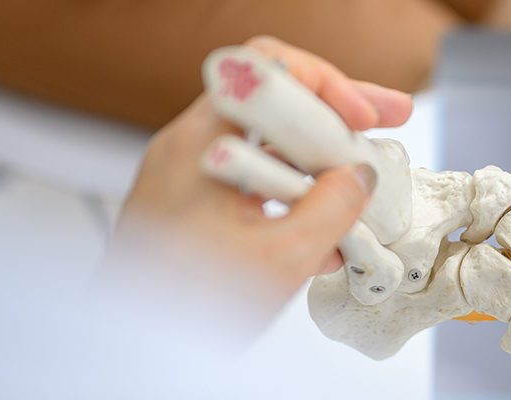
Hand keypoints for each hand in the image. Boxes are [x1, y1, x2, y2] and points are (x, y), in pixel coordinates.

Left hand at [91, 36, 412, 341]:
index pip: (271, 70)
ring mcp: (186, 180)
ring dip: (317, 167)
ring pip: (266, 149)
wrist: (126, 356)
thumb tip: (358, 178)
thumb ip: (333, 207)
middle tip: (383, 123)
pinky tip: (324, 235)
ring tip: (358, 194)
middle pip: (274, 105)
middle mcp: (188, 151)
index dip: (328, 85)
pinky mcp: (188, 212)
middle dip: (334, 120)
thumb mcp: (282, 257)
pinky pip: (251, 186)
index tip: (365, 116)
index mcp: (202, 144)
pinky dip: (291, 199)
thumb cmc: (178, 309)